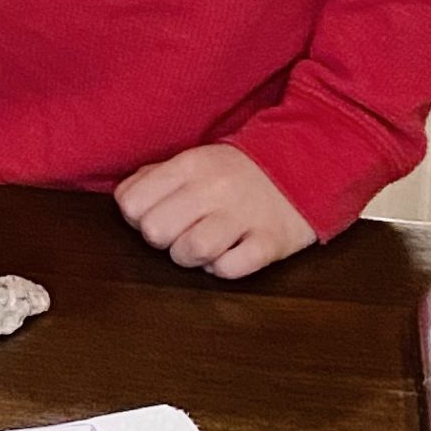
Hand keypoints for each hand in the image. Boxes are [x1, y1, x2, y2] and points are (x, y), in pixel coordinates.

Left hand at [114, 144, 316, 279]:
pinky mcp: (270, 242)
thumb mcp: (193, 161)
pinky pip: (231, 268)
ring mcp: (243, 215)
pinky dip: (223, 268)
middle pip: (156, 230)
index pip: (131, 202)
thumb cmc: (237, 172)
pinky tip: (228, 254)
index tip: (155, 214)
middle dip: (162, 240)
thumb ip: (155, 177)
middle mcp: (213, 188)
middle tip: (180, 232)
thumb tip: (126, 202)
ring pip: (191, 251)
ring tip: (203, 247)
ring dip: (191, 258)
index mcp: (189, 165)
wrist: (304, 166)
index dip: (137, 217)